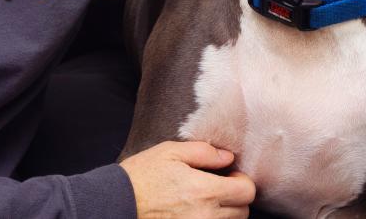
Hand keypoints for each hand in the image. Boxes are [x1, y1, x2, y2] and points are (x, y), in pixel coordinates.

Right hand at [119, 140, 255, 217]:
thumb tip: (227, 157)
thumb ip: (203, 152)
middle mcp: (205, 216)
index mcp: (204, 191)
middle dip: (234, 197)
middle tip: (216, 187)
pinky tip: (196, 211)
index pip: (247, 192)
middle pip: (242, 211)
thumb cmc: (142, 176)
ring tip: (204, 200)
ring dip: (224, 213)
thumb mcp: (170, 152)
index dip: (241, 181)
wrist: (118, 202)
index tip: (229, 175)